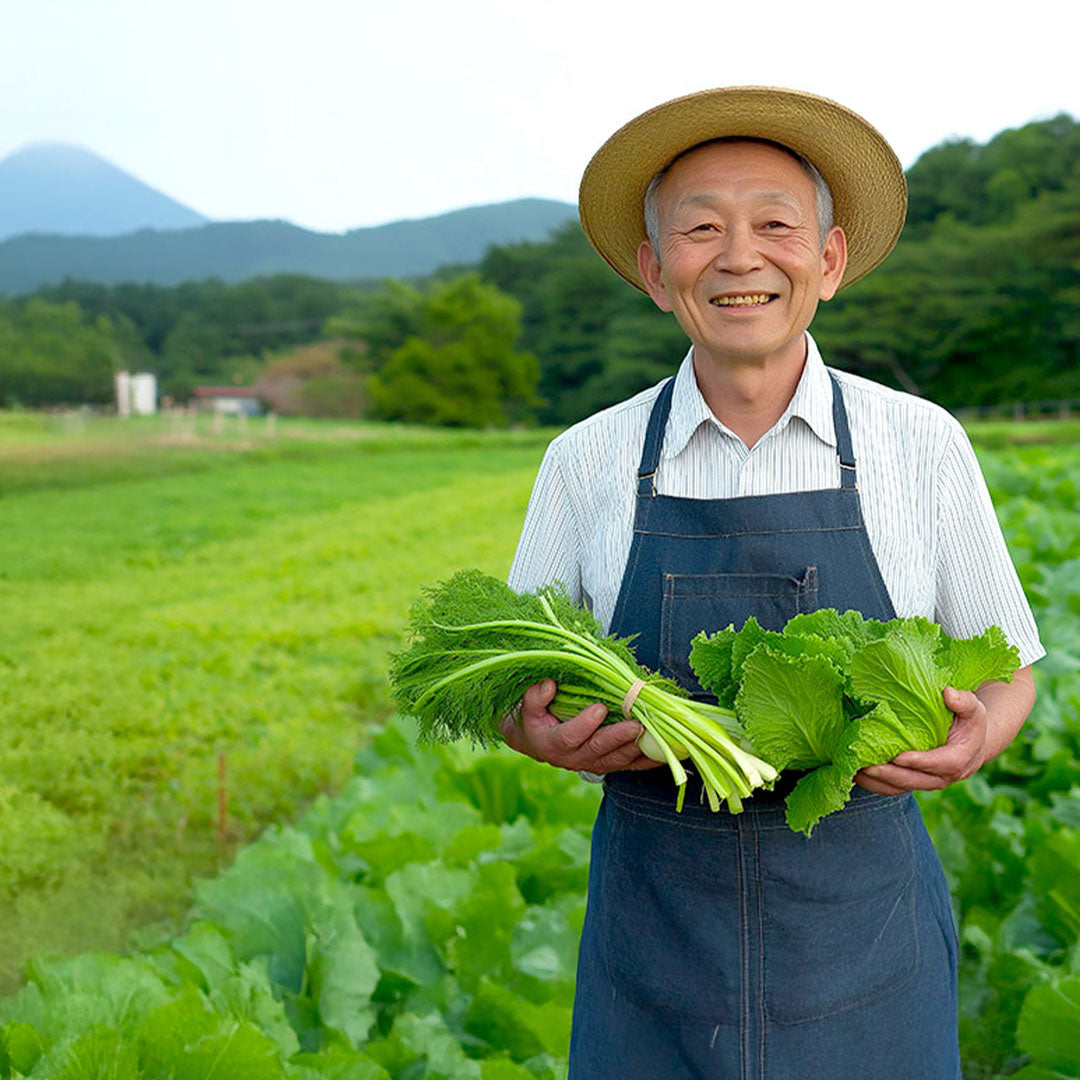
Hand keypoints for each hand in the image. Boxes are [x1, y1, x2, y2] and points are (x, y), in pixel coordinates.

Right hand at [499, 678, 663, 773]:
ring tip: (653, 734)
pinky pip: (629, 766)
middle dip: (619, 737)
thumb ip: (536, 696)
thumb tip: (549, 685)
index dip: (584, 724)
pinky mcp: (607, 765)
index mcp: (552, 743)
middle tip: (637, 725)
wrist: (537, 742)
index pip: (569, 737)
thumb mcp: (527, 706)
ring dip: (636, 748)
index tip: (600, 708)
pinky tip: (665, 753)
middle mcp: (574, 758)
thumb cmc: (535, 718)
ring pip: (617, 760)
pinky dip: (648, 761)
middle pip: (599, 750)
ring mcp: (593, 764)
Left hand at [856, 686, 987, 794]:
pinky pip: (893, 788)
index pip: (942, 764)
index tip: (899, 757)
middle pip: (916, 780)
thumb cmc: (969, 722)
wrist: (971, 743)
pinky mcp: (914, 782)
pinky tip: (856, 774)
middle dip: (891, 775)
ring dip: (878, 782)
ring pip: (901, 787)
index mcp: (960, 759)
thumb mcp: (974, 709)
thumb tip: (948, 694)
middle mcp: (944, 776)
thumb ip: (965, 701)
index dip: (921, 761)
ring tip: (855, 770)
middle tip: (868, 765)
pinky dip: (874, 784)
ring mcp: (927, 782)